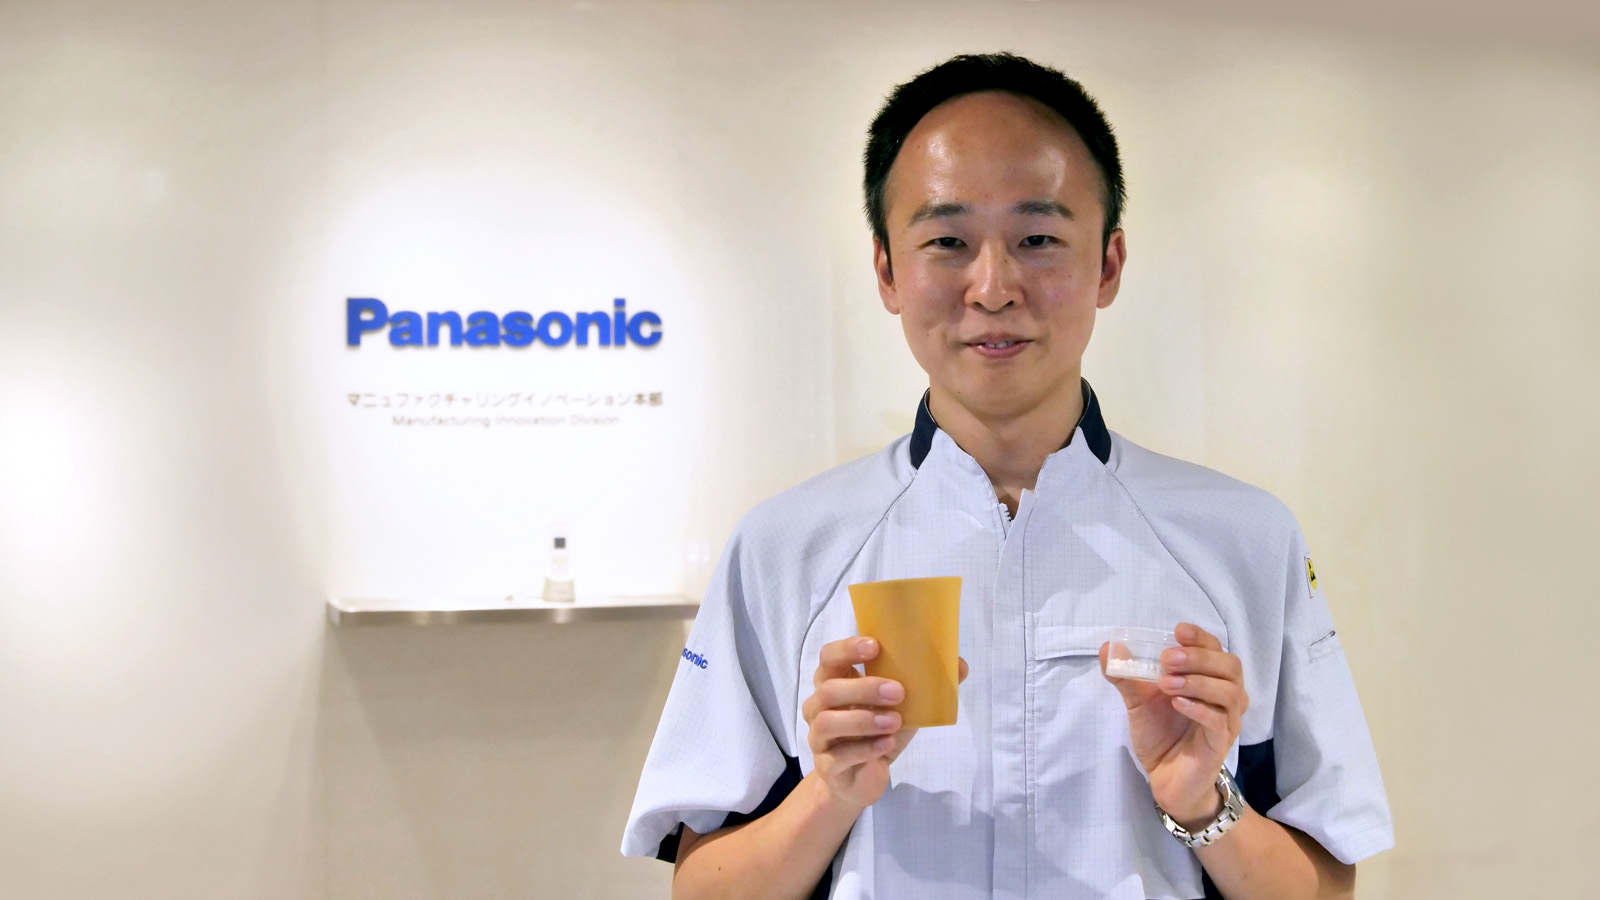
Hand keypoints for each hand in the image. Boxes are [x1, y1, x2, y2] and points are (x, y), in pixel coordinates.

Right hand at [802, 636, 968, 810]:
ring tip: (894, 721)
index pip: (829, 657)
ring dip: (863, 719)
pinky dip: (865, 748)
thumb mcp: (904, 708)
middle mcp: (819, 707)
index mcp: (834, 683)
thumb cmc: (878, 733)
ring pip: (828, 722)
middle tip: (898, 691)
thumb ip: (925, 687)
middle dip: (864, 687)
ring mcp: (819, 737)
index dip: (846, 649)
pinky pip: (839, 755)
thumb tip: (961, 665)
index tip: (874, 646)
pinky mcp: (826, 766)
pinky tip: (886, 745)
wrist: (862, 778)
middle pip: (829, 689)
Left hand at [1100, 622, 1247, 829]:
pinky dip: (1199, 709)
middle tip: (1166, 660)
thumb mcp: (1138, 701)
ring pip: (1230, 692)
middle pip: (1229, 666)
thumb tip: (1108, 647)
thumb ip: (1126, 675)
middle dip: (1199, 657)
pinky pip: (1219, 722)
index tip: (1178, 631)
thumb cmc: (1160, 734)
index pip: (1216, 650)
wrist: (1165, 778)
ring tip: (1166, 683)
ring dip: (1198, 682)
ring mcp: (1226, 721)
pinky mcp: (1220, 745)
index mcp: (1209, 680)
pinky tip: (1177, 703)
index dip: (1201, 638)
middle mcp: (1225, 697)